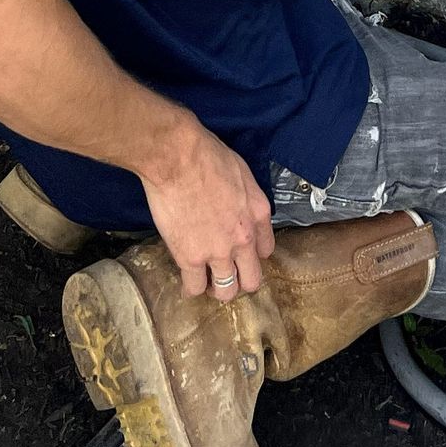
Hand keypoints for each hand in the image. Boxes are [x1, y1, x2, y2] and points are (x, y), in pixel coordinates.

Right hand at [141, 117, 274, 301]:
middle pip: (252, 280)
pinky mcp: (190, 258)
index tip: (240, 253)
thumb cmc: (207, 154)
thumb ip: (246, 197)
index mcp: (258, 214)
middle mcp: (244, 239)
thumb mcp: (241, 171)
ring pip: (226, 292)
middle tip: (225, 274)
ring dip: (217, 289)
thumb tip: (239, 206)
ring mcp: (218, 252)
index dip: (252, 255)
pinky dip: (191, 289)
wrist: (179, 158)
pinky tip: (186, 282)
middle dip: (240, 280)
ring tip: (206, 280)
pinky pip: (195, 288)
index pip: (266, 251)